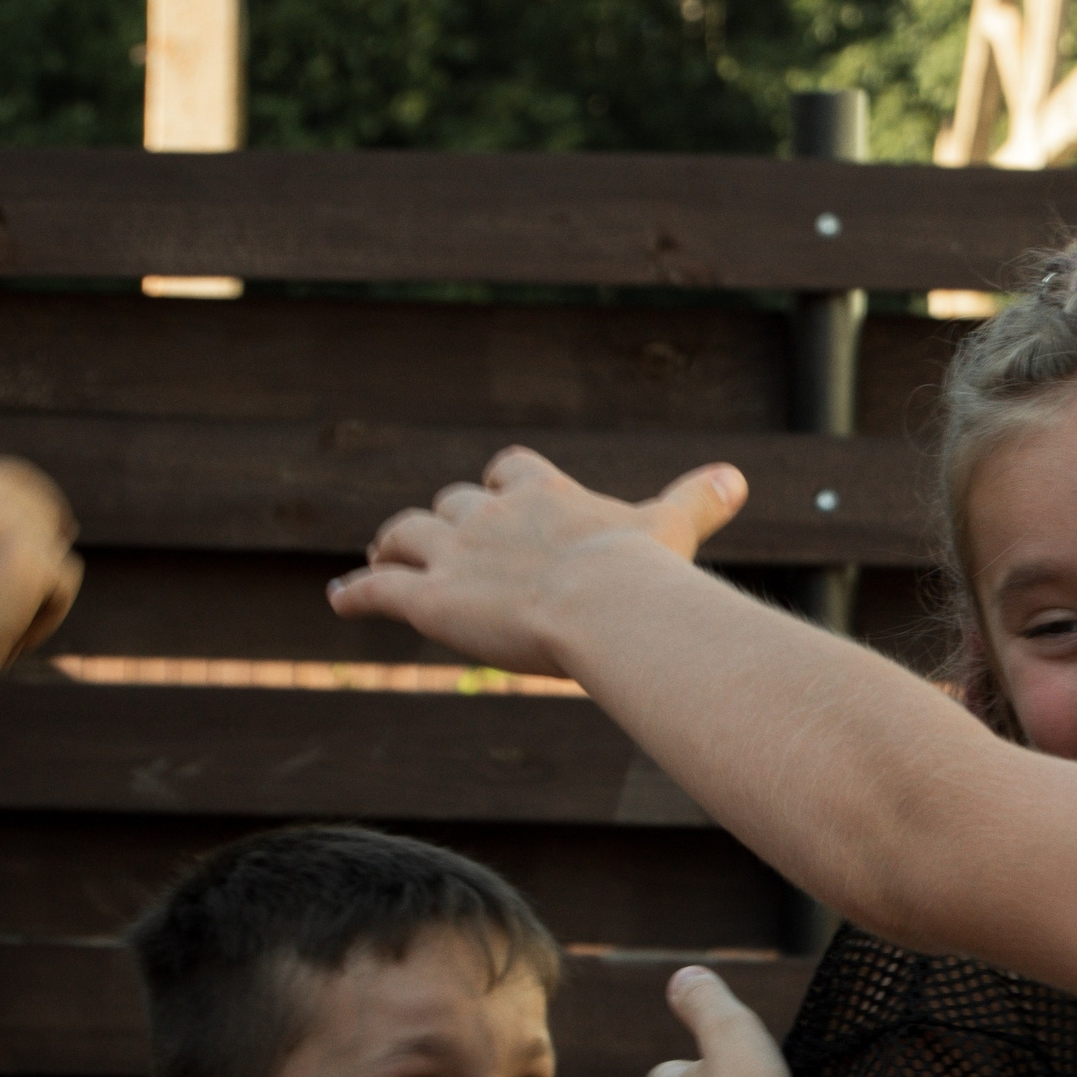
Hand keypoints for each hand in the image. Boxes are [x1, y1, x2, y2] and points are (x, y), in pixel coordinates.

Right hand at [0, 455, 83, 706]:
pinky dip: (48, 616)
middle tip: (20, 599)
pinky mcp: (30, 555)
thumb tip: (53, 525)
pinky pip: (65, 579)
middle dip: (42, 554)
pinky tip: (9, 638)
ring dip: (38, 593)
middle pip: (43, 509)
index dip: (41, 500)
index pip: (10, 475)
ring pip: (54, 549)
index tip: (62, 526)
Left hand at [329, 447, 747, 677]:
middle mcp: (490, 515)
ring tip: (381, 556)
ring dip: (392, 546)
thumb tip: (738, 477)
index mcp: (543, 494)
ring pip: (406, 535)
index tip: (497, 495)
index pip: (510, 471)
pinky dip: (355, 593)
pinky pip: (378, 588)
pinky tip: (339, 599)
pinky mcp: (428, 598)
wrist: (605, 605)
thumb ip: (696, 500)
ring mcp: (455, 554)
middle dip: (444, 520)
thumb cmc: (643, 571)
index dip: (501, 486)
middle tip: (434, 538)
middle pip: (452, 504)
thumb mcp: (670, 527)